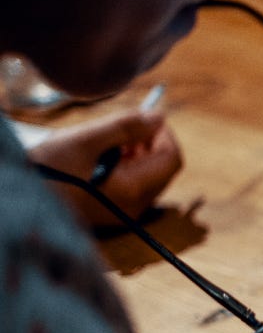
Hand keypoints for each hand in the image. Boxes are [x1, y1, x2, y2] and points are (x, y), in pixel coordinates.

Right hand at [29, 109, 180, 228]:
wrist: (21, 206)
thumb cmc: (48, 171)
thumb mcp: (85, 140)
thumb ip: (125, 127)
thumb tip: (159, 117)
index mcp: (134, 189)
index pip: (172, 159)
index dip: (164, 134)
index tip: (145, 118)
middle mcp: (136, 207)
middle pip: (163, 169)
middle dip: (149, 143)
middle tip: (121, 129)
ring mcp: (125, 214)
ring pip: (148, 178)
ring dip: (137, 155)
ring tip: (106, 143)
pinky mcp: (112, 215)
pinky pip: (133, 189)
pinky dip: (125, 169)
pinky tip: (99, 159)